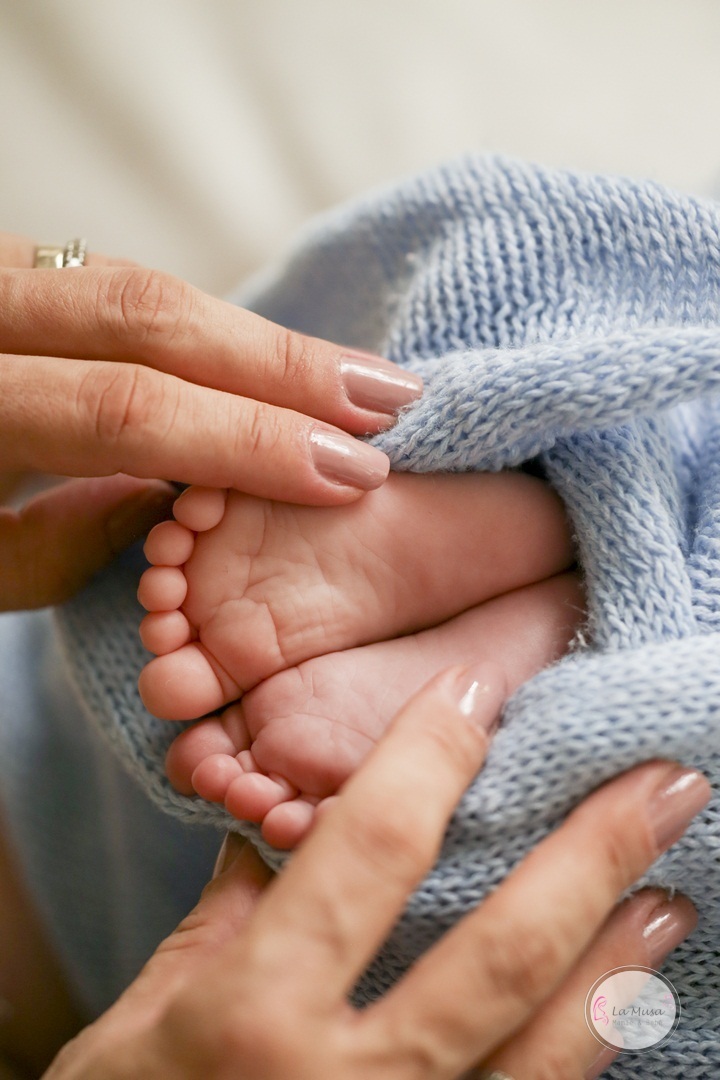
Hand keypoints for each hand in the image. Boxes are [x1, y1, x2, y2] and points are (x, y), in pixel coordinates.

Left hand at [0, 234, 420, 608]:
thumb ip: (83, 535)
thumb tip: (193, 496)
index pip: (124, 412)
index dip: (247, 440)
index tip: (347, 474)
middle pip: (149, 318)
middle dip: (282, 365)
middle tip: (389, 402)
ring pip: (143, 285)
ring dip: (259, 335)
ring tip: (356, 379)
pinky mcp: (9, 263)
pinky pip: (120, 284)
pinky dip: (205, 323)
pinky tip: (271, 356)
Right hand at [44, 665, 706, 1078]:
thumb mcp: (145, 1017)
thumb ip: (226, 916)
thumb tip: (286, 821)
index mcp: (255, 1015)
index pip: (368, 849)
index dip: (428, 755)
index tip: (475, 689)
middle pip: (501, 954)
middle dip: (592, 857)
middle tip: (665, 784)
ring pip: (544, 1052)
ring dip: (616, 966)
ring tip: (668, 897)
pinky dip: (583, 1052)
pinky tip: (616, 1006)